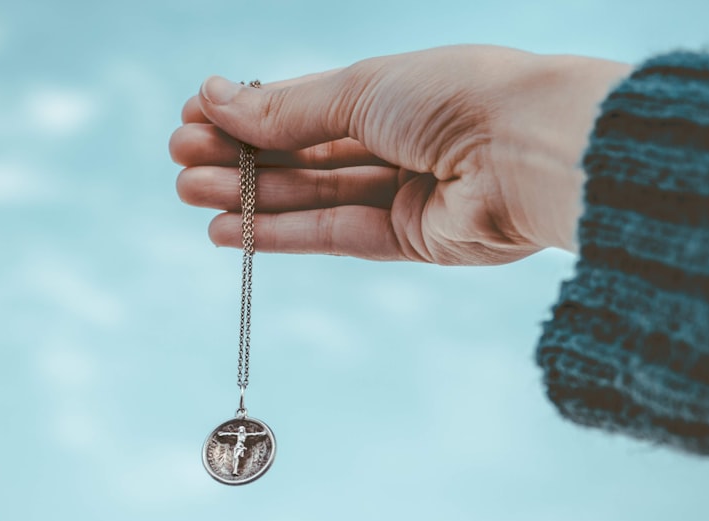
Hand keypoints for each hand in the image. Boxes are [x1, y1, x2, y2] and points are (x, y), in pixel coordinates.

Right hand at [170, 45, 630, 264]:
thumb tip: (214, 98)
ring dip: (248, 197)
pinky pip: (335, 235)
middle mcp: (398, 140)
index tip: (193, 116)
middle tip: (178, 161)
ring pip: (311, 196)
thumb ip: (286, 108)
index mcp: (391, 91)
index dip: (248, 112)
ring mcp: (404, 193)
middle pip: (302, 153)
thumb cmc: (454, 96)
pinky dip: (282, 234)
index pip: (304, 104)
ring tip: (188, 194)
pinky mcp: (413, 241)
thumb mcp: (357, 91)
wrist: (530, 150)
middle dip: (239, 156)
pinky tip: (229, 231)